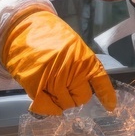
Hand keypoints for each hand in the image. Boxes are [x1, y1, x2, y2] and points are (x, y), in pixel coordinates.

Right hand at [0, 9, 116, 115]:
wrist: (24, 26)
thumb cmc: (50, 35)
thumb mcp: (74, 45)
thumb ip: (82, 66)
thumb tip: (86, 88)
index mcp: (84, 59)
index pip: (101, 81)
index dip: (107, 96)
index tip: (110, 107)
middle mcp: (72, 71)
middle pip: (81, 98)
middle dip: (75, 98)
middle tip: (66, 90)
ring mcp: (54, 79)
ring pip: (63, 104)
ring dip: (59, 102)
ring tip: (51, 90)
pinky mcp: (36, 85)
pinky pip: (46, 106)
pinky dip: (47, 108)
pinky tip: (45, 103)